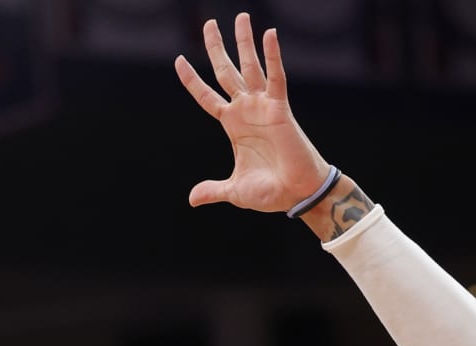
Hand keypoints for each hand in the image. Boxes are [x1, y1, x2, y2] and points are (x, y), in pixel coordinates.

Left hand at [175, 13, 330, 210]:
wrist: (296, 194)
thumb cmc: (270, 192)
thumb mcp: (234, 190)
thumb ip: (213, 189)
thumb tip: (192, 199)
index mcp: (233, 126)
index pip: (206, 97)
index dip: (192, 80)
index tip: (178, 60)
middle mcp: (246, 110)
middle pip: (225, 72)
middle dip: (216, 47)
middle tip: (208, 23)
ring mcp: (263, 106)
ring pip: (250, 66)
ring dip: (245, 42)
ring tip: (241, 17)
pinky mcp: (280, 108)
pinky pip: (276, 77)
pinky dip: (273, 56)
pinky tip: (270, 34)